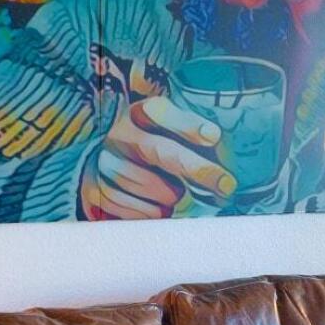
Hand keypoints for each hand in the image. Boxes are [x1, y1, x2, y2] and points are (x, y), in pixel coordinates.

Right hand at [83, 91, 235, 218]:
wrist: (99, 166)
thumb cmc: (150, 148)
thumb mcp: (165, 131)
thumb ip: (192, 135)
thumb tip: (224, 150)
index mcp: (138, 114)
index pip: (159, 112)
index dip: (186, 124)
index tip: (213, 136)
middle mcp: (119, 134)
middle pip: (161, 151)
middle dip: (198, 168)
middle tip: (226, 185)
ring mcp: (105, 163)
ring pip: (153, 187)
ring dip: (173, 195)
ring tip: (173, 192)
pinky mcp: (98, 192)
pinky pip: (141, 212)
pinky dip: (156, 212)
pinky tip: (156, 205)